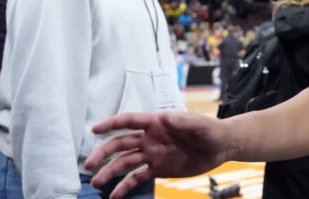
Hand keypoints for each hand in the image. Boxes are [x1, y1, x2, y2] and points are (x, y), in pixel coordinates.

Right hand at [84, 111, 229, 198]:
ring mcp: (152, 154)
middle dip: (104, 152)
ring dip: (110, 171)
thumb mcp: (198, 125)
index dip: (111, 123)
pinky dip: (125, 186)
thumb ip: (182, 121)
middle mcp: (150, 138)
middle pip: (120, 143)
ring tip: (97, 182)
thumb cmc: (210, 130)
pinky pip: (137, 178)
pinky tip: (114, 196)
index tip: (94, 130)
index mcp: (157, 123)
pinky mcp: (157, 169)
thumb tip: (164, 117)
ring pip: (125, 162)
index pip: (130, 121)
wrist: (220, 147)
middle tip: (89, 165)